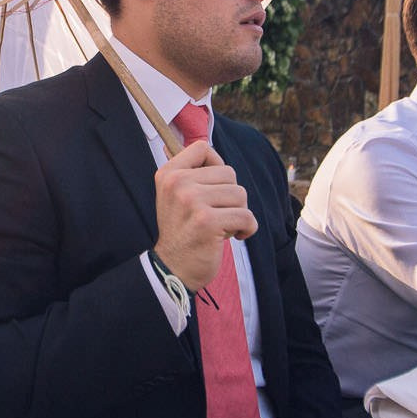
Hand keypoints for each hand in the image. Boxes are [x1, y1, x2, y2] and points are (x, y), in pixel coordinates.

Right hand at [152, 139, 257, 291]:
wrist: (172, 268)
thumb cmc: (182, 231)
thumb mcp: (175, 196)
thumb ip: (191, 174)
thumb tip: (212, 153)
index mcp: (168, 174)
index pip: (202, 148)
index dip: (216, 165)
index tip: (213, 187)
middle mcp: (177, 183)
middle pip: (229, 173)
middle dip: (231, 196)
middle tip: (217, 214)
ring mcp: (192, 201)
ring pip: (240, 194)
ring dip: (238, 213)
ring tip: (222, 226)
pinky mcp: (208, 221)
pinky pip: (246, 216)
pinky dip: (248, 228)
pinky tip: (236, 236)